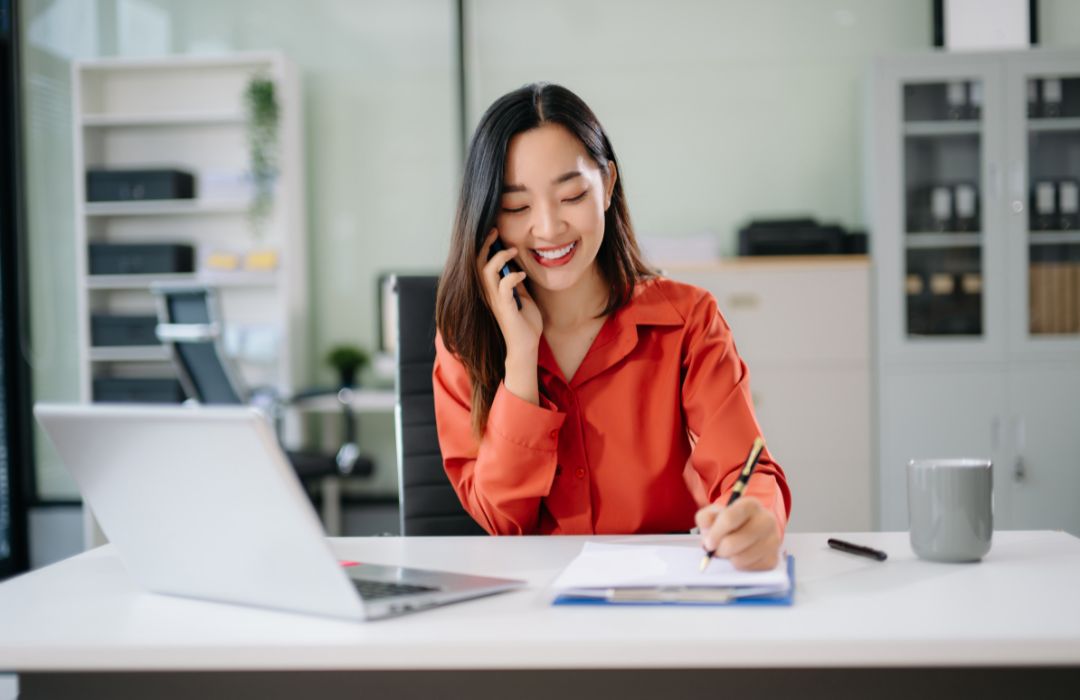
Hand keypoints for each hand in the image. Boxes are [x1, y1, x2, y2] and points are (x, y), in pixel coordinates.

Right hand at [478, 229, 542, 357]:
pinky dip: (512, 277)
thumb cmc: (525, 324)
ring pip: (486, 272)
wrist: (526, 347)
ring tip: (512, 250)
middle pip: (478, 264)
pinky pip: (503, 287)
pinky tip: (521, 275)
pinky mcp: (505, 308)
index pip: (480, 264)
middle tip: (495, 231)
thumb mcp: (522, 298)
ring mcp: (495, 301)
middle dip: (485, 245)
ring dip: (499, 258)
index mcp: (492, 290)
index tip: (494, 233)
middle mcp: (489, 294)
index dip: (484, 247)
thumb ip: (516, 284)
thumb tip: (517, 267)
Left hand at [695, 498, 780, 570]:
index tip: (708, 542)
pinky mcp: (773, 559)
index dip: (715, 533)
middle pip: (732, 543)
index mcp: (750, 505)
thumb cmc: (731, 522)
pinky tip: (741, 555)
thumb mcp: (716, 513)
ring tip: (729, 551)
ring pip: (740, 559)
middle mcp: (766, 520)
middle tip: (716, 549)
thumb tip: (706, 526)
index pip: (729, 518)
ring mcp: (772, 540)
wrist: (751, 529)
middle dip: (719, 549)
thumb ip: (706, 517)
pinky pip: (748, 569)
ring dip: (729, 558)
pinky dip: (740, 565)